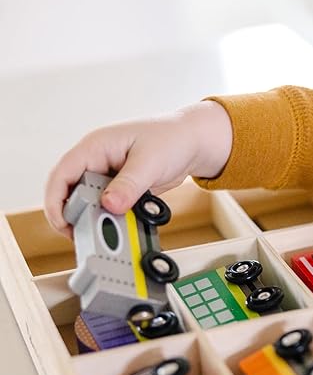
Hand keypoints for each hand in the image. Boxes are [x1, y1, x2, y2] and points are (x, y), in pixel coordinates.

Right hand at [44, 100, 232, 237]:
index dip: (56, 200)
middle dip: (76, 215)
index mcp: (95, 147)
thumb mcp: (150, 162)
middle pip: (72, 193)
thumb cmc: (172, 138)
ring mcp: (109, 176)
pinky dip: (113, 218)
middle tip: (88, 235)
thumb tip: (110, 205)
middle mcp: (97, 162)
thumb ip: (129, 185)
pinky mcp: (122, 189)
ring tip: (109, 233)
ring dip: (97, 218)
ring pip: (91, 203)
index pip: (62, 174)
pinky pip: (110, 207)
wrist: (194, 142)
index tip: (63, 223)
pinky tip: (123, 228)